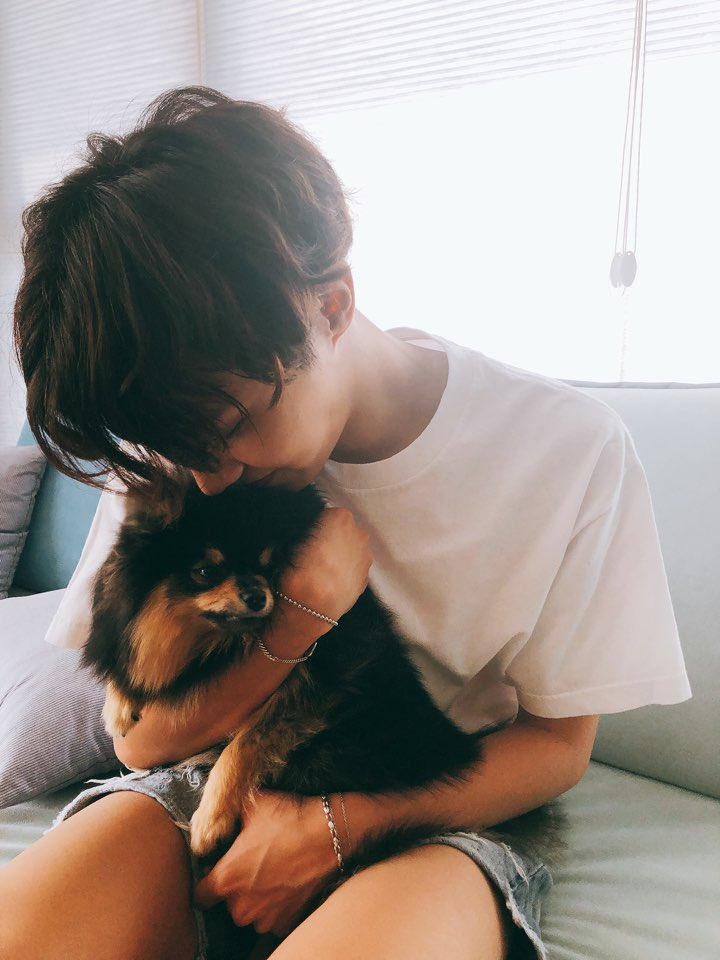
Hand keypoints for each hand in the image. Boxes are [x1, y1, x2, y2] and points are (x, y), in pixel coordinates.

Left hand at [194, 790, 339, 937]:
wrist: (327, 834)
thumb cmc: (289, 820)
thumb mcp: (253, 806)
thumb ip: (232, 817)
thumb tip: (224, 814)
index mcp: (226, 879)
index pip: (199, 895)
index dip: (205, 882)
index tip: (215, 872)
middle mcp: (242, 905)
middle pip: (227, 903)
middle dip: (236, 887)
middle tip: (252, 863)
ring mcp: (266, 916)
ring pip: (251, 911)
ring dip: (256, 898)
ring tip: (271, 872)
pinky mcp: (287, 920)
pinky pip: (273, 917)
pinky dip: (277, 905)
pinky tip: (285, 882)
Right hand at [271, 507, 371, 652]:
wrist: (311, 605)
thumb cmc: (297, 569)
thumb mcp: (287, 541)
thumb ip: (301, 533)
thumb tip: (300, 539)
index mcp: (340, 517)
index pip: (326, 515)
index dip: (313, 529)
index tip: (304, 540)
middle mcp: (358, 533)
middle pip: (343, 532)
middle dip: (330, 541)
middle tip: (312, 556)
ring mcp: (365, 556)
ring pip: (350, 551)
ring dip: (339, 557)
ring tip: (321, 573)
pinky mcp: (366, 577)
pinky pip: (353, 569)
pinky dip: (345, 574)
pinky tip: (330, 583)